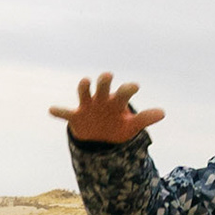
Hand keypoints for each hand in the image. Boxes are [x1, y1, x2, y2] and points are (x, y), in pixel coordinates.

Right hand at [49, 72, 164, 144]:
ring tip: (85, 82)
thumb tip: (163, 113)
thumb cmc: (117, 126)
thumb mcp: (131, 126)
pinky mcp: (75, 116)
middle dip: (104, 80)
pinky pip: (65, 113)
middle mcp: (101, 99)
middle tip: (108, 76)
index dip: (128, 89)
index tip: (135, 87)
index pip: (123, 92)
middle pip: (102, 85)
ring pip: (84, 91)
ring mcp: (87, 106)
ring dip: (84, 86)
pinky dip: (59, 111)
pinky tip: (52, 110)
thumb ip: (145, 119)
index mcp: (116, 101)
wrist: (99, 138)